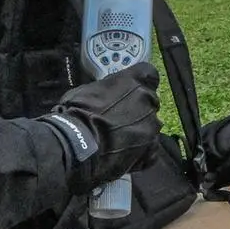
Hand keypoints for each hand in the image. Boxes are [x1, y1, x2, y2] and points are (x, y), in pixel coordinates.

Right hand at [39, 63, 161, 191]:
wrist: (77, 143)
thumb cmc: (77, 112)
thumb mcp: (88, 89)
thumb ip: (106, 89)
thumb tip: (106, 95)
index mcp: (134, 81)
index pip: (148, 74)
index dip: (141, 83)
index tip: (131, 90)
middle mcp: (148, 100)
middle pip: (150, 101)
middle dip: (139, 108)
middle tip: (121, 118)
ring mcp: (152, 125)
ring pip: (151, 125)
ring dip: (140, 129)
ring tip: (120, 139)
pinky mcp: (151, 148)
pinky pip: (151, 148)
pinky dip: (142, 151)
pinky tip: (125, 154)